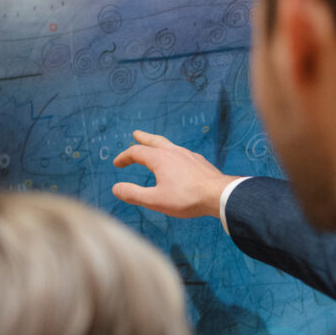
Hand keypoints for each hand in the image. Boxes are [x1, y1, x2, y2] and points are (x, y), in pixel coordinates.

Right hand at [112, 131, 238, 218]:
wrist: (218, 195)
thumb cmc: (186, 198)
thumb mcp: (155, 200)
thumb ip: (134, 194)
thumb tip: (116, 188)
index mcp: (159, 159)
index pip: (136, 152)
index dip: (124, 157)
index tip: (117, 163)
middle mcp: (173, 152)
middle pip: (154, 141)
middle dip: (142, 138)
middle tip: (136, 134)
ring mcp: (188, 155)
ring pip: (169, 144)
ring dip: (158, 143)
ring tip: (156, 145)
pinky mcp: (199, 161)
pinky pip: (183, 153)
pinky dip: (174, 153)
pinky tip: (178, 159)